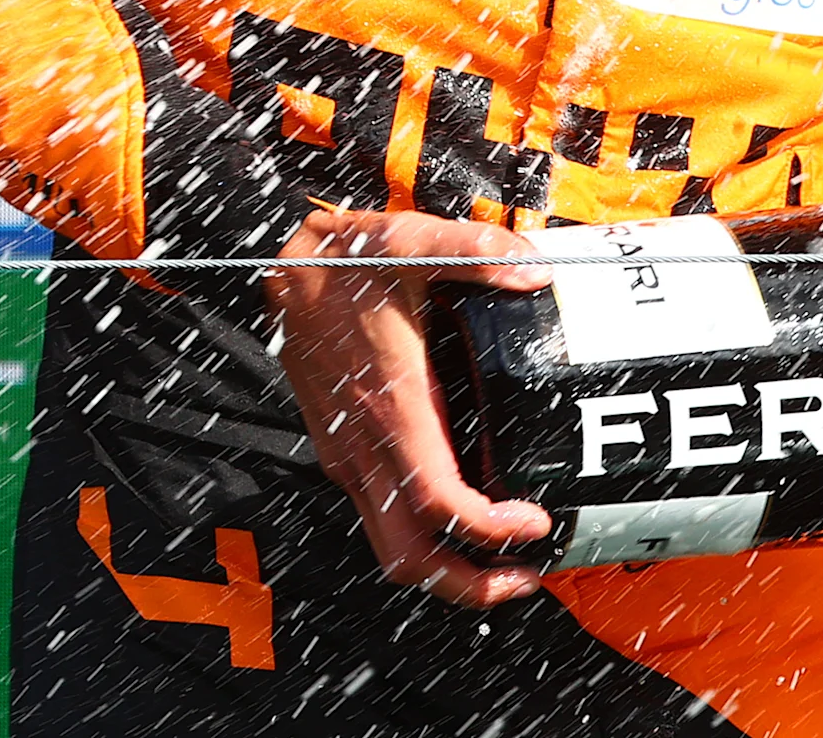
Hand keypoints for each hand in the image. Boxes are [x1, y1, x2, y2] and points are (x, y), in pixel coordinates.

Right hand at [267, 208, 555, 604]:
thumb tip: (534, 271)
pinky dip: (427, 536)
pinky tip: (467, 517)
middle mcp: (364, 445)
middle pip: (408, 555)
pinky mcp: (346, 451)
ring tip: (507, 563)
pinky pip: (385, 516)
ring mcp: (350, 455)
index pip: (437, 501)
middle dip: (468, 583)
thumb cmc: (348, 259)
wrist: (287, 268)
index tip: (535, 522)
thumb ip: (476, 252)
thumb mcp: (410, 240)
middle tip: (527, 576)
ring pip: (391, 546)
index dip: (489, 528)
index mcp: (390, 405)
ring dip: (447, 568)